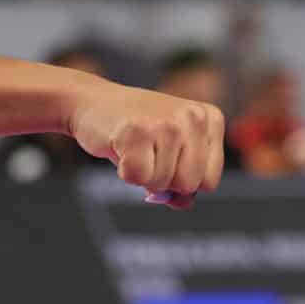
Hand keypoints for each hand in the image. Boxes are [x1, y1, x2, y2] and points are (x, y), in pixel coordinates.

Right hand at [66, 82, 224, 207]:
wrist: (93, 102)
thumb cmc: (136, 131)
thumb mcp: (170, 152)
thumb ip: (184, 183)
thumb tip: (180, 201)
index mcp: (210, 119)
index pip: (210, 181)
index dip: (182, 181)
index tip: (166, 158)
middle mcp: (194, 116)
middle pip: (189, 185)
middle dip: (164, 181)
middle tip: (148, 155)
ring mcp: (167, 122)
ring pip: (163, 184)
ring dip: (143, 176)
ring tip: (134, 148)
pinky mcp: (138, 130)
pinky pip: (138, 178)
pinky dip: (125, 173)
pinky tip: (121, 148)